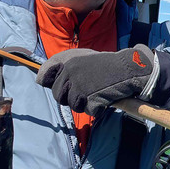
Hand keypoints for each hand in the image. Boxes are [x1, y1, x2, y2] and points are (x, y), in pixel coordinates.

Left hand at [36, 46, 155, 115]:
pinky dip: (98, 108)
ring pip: (73, 105)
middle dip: (70, 97)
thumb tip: (42, 80)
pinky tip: (104, 98)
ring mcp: (80, 87)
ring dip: (84, 104)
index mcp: (66, 61)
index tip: (58, 86)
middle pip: (58, 96)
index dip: (50, 84)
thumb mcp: (81, 57)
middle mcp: (69, 73)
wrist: (127, 68)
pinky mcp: (90, 99)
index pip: (44, 77)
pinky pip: (89, 111)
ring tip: (96, 93)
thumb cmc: (105, 64)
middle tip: (84, 92)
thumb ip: (63, 66)